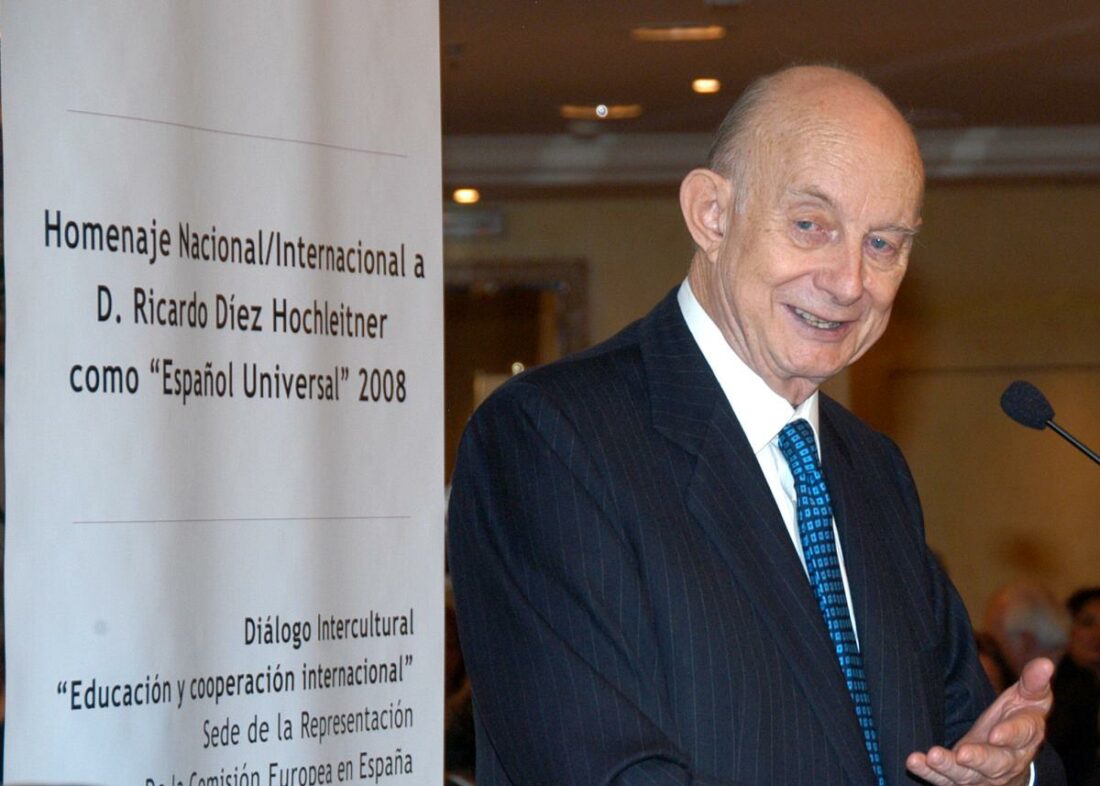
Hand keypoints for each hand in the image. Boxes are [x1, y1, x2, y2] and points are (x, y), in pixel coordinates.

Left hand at [906, 657, 1053, 785]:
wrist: (1010, 752)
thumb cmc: (1019, 716)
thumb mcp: (1029, 698)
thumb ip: (1033, 682)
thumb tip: (1045, 663)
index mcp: (1027, 736)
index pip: (1022, 736)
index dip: (1010, 735)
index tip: (995, 733)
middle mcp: (1008, 761)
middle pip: (995, 764)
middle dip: (978, 759)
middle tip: (962, 754)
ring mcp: (984, 775)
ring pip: (968, 776)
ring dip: (948, 768)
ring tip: (932, 756)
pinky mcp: (964, 780)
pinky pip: (945, 781)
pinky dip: (929, 773)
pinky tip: (915, 761)